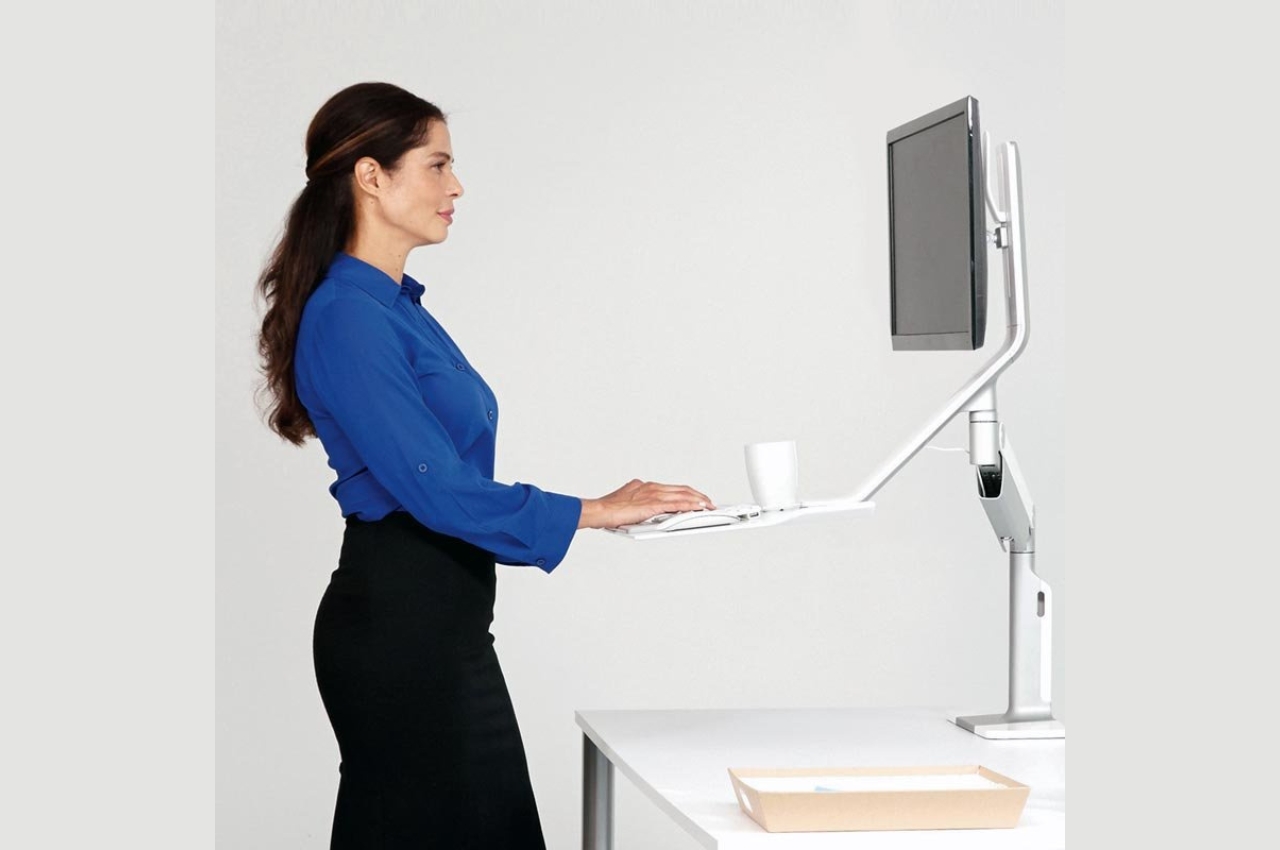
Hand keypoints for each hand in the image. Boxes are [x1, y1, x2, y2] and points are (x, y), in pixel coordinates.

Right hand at [578, 479, 715, 528]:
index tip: (696, 497)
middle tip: (708, 502)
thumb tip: (647, 514)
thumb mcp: (628, 504)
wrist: (599, 510)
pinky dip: (691, 505)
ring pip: (683, 495)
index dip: (686, 492)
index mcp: (645, 486)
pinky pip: (677, 504)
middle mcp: (651, 487)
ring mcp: (652, 494)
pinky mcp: (653, 504)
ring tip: (709, 506)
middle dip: (697, 495)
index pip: (672, 488)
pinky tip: (699, 508)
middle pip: (681, 489)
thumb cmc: (608, 510)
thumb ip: (640, 507)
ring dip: (699, 500)